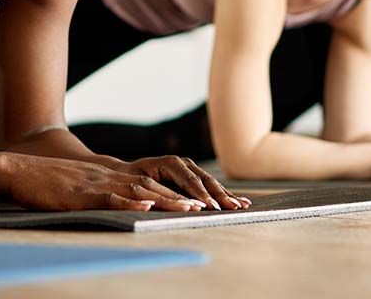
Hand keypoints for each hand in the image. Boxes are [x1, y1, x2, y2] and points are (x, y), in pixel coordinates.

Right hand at [4, 154, 218, 211]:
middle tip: (210, 206)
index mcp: (109, 178)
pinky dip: (132, 202)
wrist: (19, 171)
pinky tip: (148, 205)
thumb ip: (97, 194)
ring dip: (167, 201)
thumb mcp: (77, 188)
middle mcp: (109, 178)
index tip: (201, 202)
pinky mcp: (83, 194)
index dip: (176, 193)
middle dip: (183, 197)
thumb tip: (115, 205)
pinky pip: (111, 198)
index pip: (151, 184)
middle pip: (154, 187)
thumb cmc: (45, 184)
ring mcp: (97, 185)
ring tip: (192, 208)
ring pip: (139, 191)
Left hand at [121, 155, 251, 209]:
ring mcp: (191, 168)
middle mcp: (183, 163)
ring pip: (211, 183)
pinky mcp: (195, 175)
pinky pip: (212, 186)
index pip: (190, 180)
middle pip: (205, 180)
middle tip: (233, 208)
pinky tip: (241, 201)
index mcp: (171, 163)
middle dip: (220, 195)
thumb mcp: (144, 187)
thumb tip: (182, 205)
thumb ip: (163, 195)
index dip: (202, 194)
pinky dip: (225, 194)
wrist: (129, 174)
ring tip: (242, 206)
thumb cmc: (135, 182)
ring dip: (227, 195)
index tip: (212, 207)